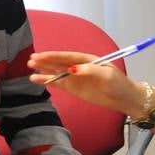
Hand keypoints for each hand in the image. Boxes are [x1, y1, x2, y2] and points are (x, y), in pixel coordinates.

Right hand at [26, 51, 148, 116]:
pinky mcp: (74, 88)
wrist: (124, 98)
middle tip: (31, 59)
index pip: (68, 56)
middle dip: (46, 60)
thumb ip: (90, 70)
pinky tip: (37, 79)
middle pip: (60, 62)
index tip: (42, 55)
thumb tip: (72, 69)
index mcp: (88, 59)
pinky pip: (59, 83)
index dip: (55, 56)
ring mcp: (76, 78)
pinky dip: (48, 81)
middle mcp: (79, 66)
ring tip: (30, 67)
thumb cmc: (119, 83)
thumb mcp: (107, 75)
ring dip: (44, 69)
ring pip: (56, 72)